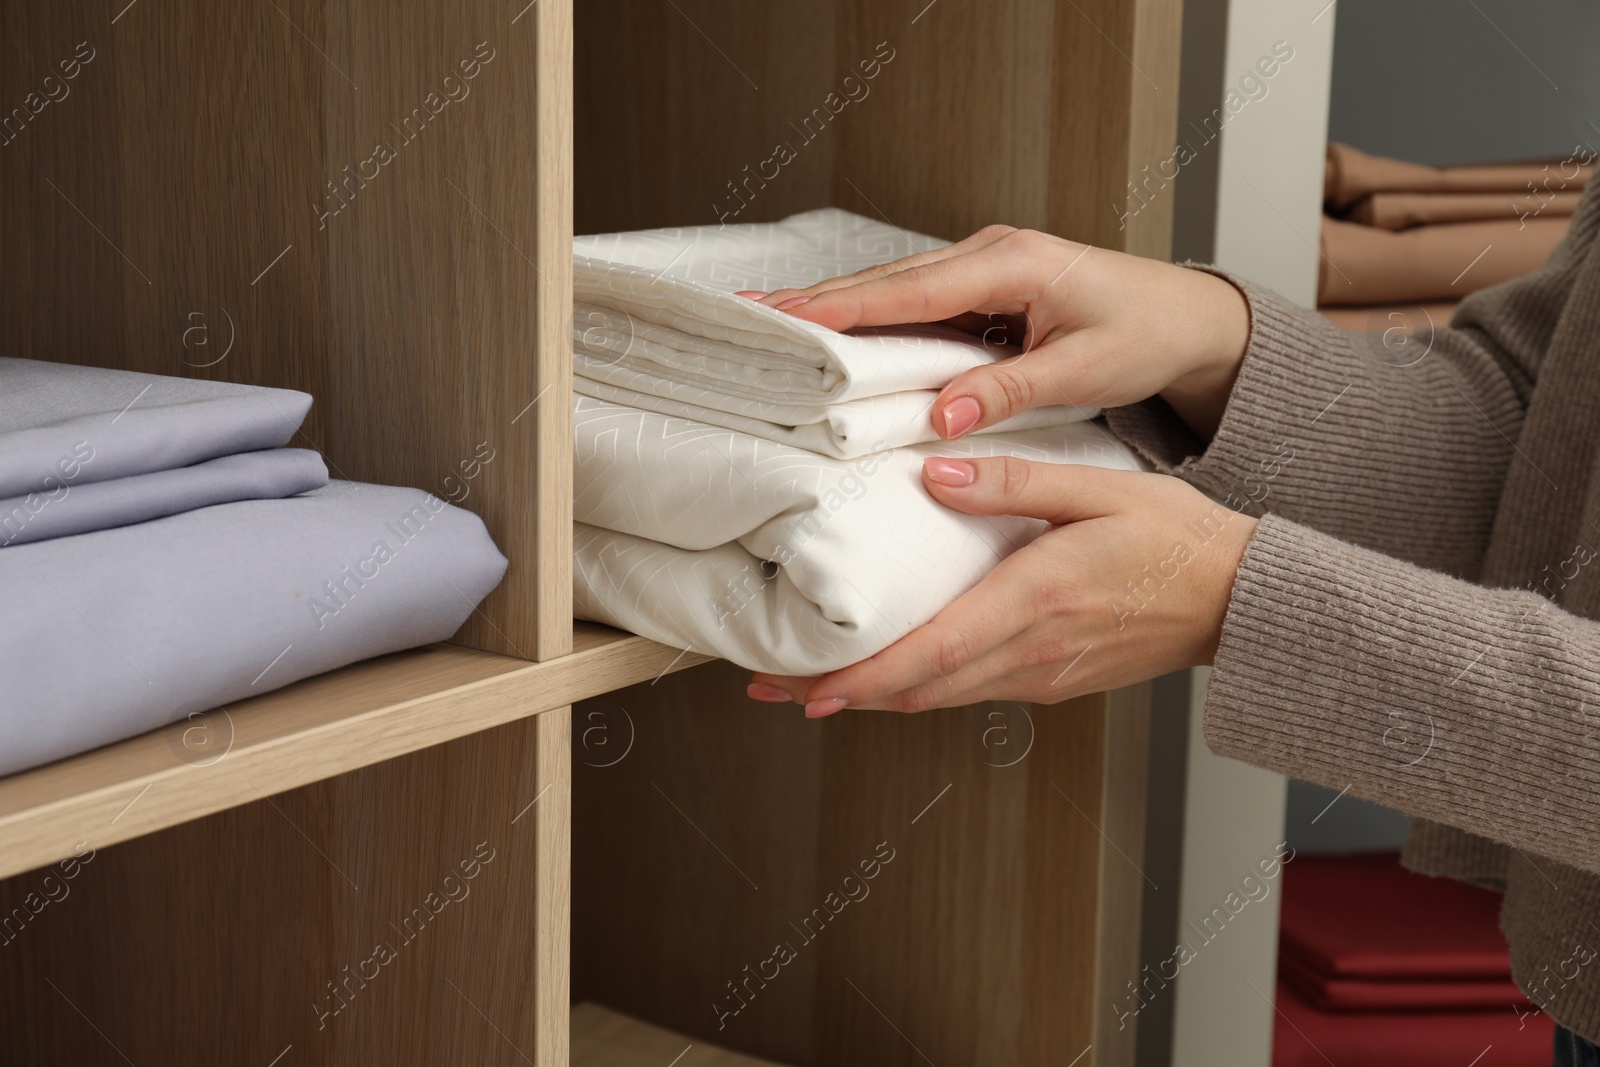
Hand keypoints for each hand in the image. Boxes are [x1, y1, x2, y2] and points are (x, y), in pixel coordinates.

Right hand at [736, 225, 1250, 439]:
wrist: (1186, 319)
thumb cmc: (1145, 334)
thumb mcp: (1086, 368)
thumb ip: (1012, 390)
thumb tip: (944, 417)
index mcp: (1012, 262)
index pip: (912, 289)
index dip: (847, 307)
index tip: (790, 319)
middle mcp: (988, 255)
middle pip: (886, 283)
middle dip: (817, 301)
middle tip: (750, 315)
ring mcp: (982, 270)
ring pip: (893, 292)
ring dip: (835, 309)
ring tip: (771, 324)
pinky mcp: (982, 291)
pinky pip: (914, 307)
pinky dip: (870, 320)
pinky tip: (832, 336)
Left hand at [745, 455, 1257, 715]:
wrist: (1239, 600)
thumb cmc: (1178, 542)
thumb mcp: (1098, 490)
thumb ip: (1012, 482)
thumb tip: (934, 472)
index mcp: (1033, 601)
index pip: (930, 653)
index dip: (862, 678)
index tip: (806, 688)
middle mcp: (1030, 653)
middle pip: (918, 690)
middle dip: (843, 694)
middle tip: (776, 689)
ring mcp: (1041, 676)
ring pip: (939, 698)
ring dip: (876, 697)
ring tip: (815, 687)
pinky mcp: (1052, 681)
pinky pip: (971, 693)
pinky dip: (921, 690)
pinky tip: (895, 677)